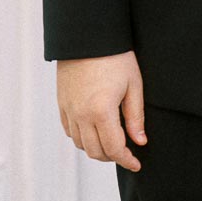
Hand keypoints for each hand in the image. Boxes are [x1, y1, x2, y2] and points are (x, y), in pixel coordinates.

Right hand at [57, 51, 146, 172]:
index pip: (113, 148)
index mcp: (101, 111)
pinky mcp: (61, 104)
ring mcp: (69, 110)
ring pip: (81, 144)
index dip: (126, 160)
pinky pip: (70, 131)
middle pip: (95, 151)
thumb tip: (140, 141)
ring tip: (112, 142)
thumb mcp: (133, 84)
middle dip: (113, 157)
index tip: (137, 164)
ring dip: (96, 149)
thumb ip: (136, 116)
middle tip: (127, 153)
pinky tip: (95, 131)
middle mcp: (81, 115)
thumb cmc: (115, 57)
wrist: (88, 36)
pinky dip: (82, 137)